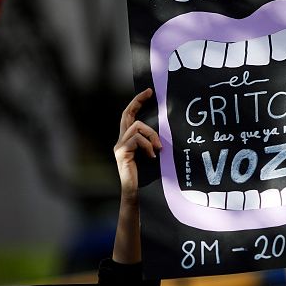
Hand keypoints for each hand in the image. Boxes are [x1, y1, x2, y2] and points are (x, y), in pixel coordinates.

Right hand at [113, 87, 161, 205]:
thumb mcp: (152, 153)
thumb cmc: (148, 176)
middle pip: (126, 114)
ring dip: (151, 135)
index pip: (129, 116)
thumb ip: (153, 141)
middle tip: (150, 92)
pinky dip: (148, 146)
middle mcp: (120, 141)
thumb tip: (166, 126)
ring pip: (136, 127)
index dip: (136, 102)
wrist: (138, 193)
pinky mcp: (121, 152)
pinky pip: (137, 140)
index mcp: (127, 140)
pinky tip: (153, 156)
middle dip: (137, 101)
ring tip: (158, 148)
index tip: (148, 92)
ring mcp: (119, 146)